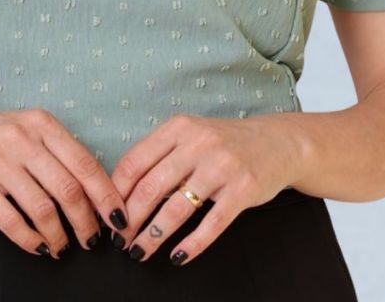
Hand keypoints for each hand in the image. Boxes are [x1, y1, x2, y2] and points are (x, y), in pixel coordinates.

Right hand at [0, 108, 129, 259]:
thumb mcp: (30, 131)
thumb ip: (59, 154)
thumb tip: (96, 193)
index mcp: (42, 123)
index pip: (85, 162)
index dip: (105, 195)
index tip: (118, 218)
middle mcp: (22, 138)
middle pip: (67, 188)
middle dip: (86, 221)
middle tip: (92, 240)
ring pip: (42, 208)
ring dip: (58, 235)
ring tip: (61, 246)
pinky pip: (10, 220)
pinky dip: (29, 239)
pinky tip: (38, 246)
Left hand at [108, 113, 302, 265]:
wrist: (276, 142)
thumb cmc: (224, 143)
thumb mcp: (190, 135)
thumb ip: (161, 155)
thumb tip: (122, 191)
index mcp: (179, 127)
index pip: (135, 161)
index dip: (116, 192)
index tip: (108, 213)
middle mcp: (198, 143)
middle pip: (151, 187)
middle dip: (130, 218)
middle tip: (120, 240)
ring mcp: (222, 166)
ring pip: (178, 208)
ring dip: (154, 235)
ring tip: (140, 252)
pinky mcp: (243, 189)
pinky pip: (212, 223)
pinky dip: (192, 244)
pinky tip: (178, 256)